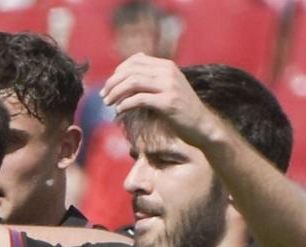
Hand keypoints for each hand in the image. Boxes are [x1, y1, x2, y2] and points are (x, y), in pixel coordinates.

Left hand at [100, 54, 222, 150]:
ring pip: (133, 82)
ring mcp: (169, 86)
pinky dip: (125, 105)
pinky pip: (139, 99)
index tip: (109, 86)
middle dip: (112, 83)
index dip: (118, 72)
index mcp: (167, 65)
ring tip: (108, 103)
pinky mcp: (168, 102)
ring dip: (116, 93)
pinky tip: (119, 111)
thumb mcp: (167, 87)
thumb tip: (127, 72)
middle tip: (103, 96)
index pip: (135, 60)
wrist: (202, 125)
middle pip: (131, 71)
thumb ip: (151, 78)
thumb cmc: (181, 109)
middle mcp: (168, 72)